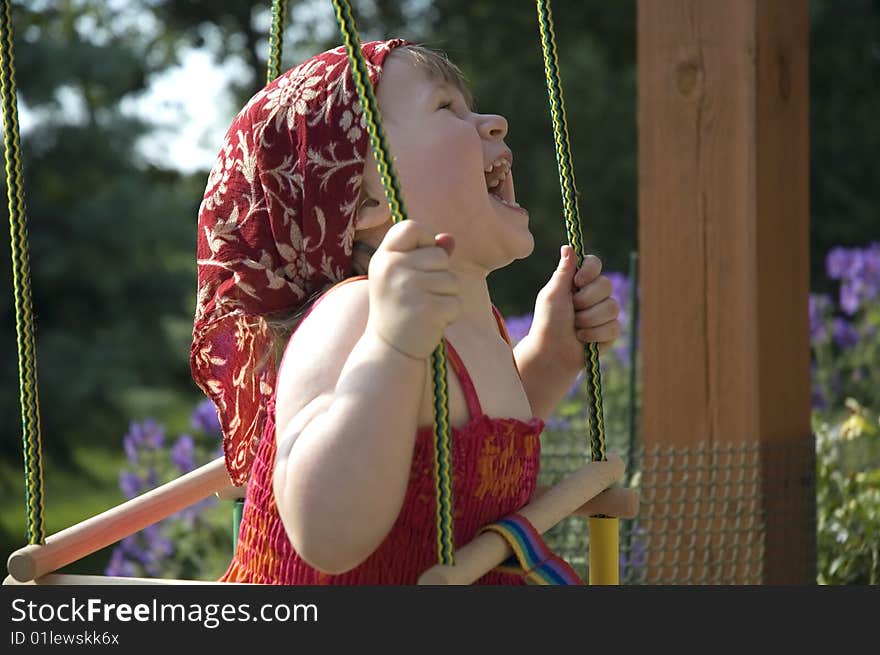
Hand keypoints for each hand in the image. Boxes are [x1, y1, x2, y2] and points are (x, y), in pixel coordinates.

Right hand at [366, 221, 459, 358]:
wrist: (389, 348)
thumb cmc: (399, 306)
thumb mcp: (403, 275)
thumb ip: (425, 253)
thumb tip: (450, 239)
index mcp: (383, 257)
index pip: (412, 227)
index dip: (425, 239)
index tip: (420, 258)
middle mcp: (392, 269)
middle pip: (440, 255)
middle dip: (439, 275)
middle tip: (420, 295)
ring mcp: (409, 289)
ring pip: (452, 280)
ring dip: (446, 296)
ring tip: (425, 308)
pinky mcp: (427, 310)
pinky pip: (456, 302)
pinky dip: (450, 313)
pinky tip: (432, 321)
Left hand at [530, 245, 621, 371]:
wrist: (552, 352)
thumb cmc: (548, 322)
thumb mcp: (553, 294)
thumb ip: (563, 271)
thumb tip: (567, 246)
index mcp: (578, 282)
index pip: (595, 263)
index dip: (590, 271)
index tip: (578, 281)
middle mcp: (593, 294)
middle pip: (606, 284)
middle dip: (586, 301)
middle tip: (572, 311)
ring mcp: (604, 313)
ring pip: (612, 307)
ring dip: (589, 320)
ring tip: (576, 328)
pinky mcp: (610, 331)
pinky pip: (614, 327)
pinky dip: (595, 334)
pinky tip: (584, 339)